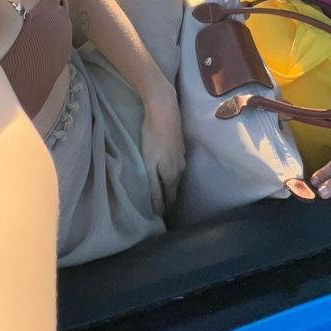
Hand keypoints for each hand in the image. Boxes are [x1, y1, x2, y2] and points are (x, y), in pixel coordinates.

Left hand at [140, 86, 184, 213]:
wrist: (164, 110)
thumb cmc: (153, 137)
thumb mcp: (149, 165)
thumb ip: (153, 187)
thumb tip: (158, 210)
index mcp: (172, 175)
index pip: (170, 199)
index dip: (165, 210)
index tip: (161, 220)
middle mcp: (180, 168)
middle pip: (174, 188)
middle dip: (169, 199)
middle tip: (161, 209)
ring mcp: (181, 156)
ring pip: (176, 176)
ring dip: (170, 185)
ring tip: (162, 191)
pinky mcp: (179, 145)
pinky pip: (176, 164)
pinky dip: (171, 171)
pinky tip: (165, 169)